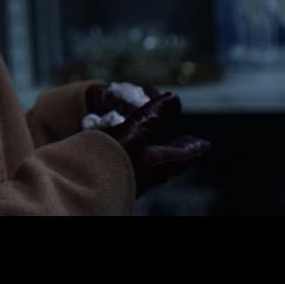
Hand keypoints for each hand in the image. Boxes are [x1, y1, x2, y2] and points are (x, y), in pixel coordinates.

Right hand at [85, 83, 210, 196]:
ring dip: (157, 160)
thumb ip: (153, 115)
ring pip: (151, 171)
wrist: (78, 185)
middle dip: (178, 155)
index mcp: (155, 164)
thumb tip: (174, 99)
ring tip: (158, 154)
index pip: (182, 156)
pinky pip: (131, 172)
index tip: (205, 144)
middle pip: (168, 166)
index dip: (193, 148)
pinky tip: (127, 161)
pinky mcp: (112, 183)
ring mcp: (129, 182)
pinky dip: (136, 163)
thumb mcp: (132, 131)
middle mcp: (145, 177)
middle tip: (187, 149)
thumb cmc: (107, 160)